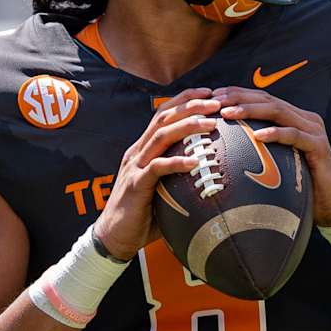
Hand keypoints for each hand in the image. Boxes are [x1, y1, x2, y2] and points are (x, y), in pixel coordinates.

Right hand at [94, 88, 220, 260]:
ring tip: (210, 123)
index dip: (185, 100)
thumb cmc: (143, 216)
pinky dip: (177, 162)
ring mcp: (135, 166)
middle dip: (190, 106)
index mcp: (143, 149)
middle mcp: (138, 152)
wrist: (114, 237)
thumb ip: (180, 177)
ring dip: (187, 126)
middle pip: (164, 118)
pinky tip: (196, 160)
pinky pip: (157, 168)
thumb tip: (212, 175)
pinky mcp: (135, 184)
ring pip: (161, 136)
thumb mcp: (163, 189)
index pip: (163, 114)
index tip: (209, 93)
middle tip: (215, 102)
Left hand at [212, 86, 330, 226]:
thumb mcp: (278, 164)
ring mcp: (314, 131)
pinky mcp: (319, 146)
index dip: (237, 94)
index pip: (262, 98)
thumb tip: (225, 151)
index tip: (212, 96)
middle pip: (268, 99)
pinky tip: (256, 135)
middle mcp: (305, 119)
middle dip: (239, 97)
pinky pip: (294, 135)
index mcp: (295, 118)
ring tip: (228, 114)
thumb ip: (261, 150)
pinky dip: (275, 133)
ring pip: (279, 112)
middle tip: (214, 101)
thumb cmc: (302, 188)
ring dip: (251, 110)